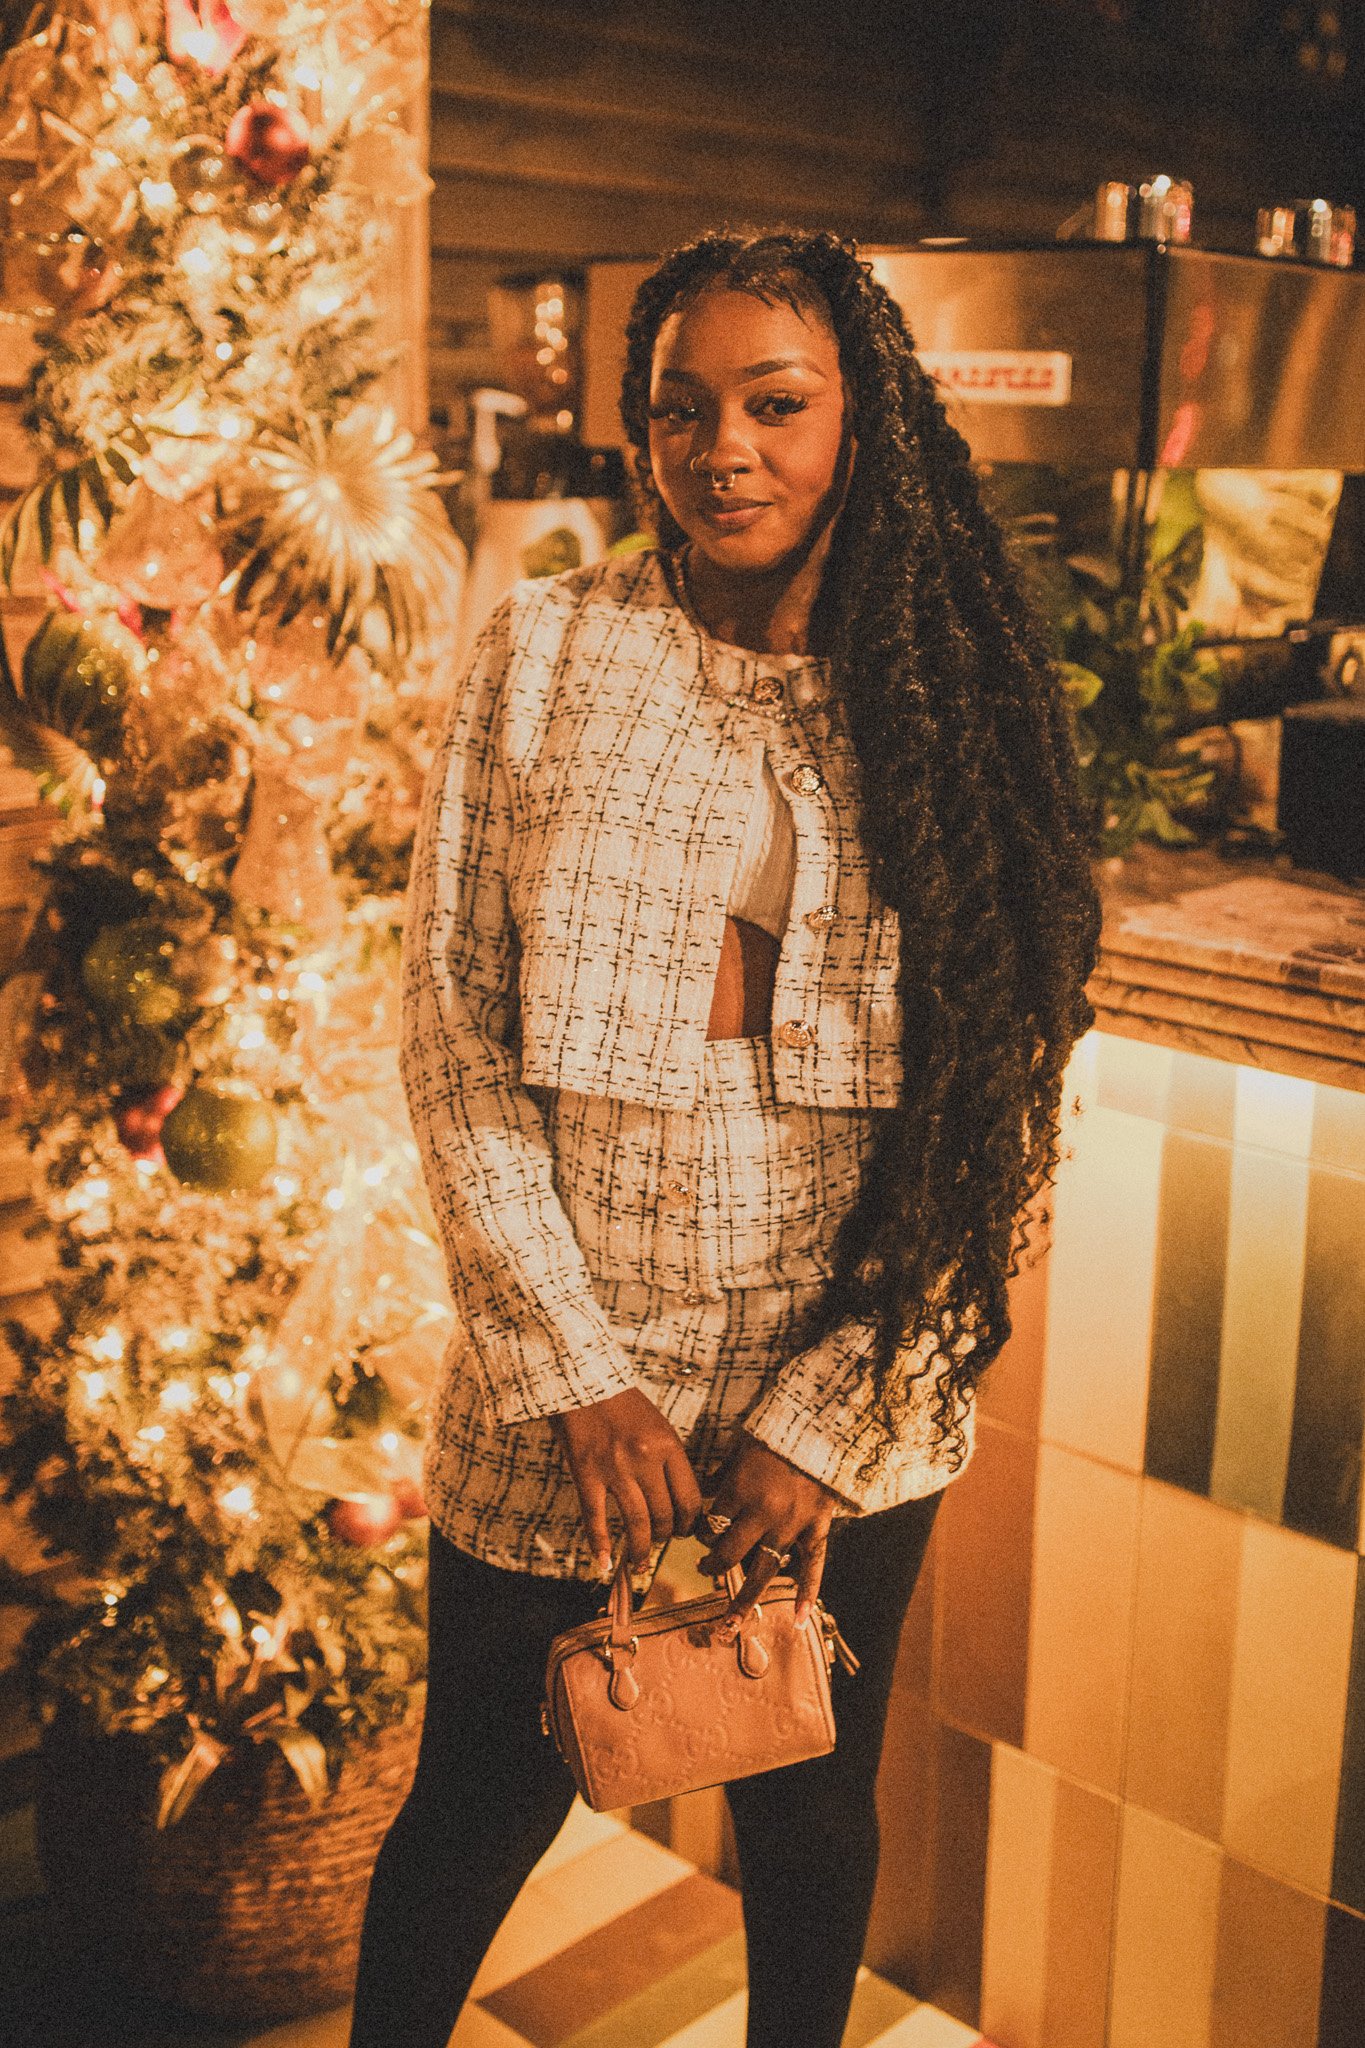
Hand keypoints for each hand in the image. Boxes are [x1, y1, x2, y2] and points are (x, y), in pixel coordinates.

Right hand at [550, 1388, 701, 1574]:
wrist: (581, 1379)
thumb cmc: (622, 1402)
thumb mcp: (658, 1425)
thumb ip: (669, 1459)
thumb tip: (677, 1499)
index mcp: (668, 1445)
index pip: (690, 1498)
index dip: (690, 1523)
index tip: (686, 1531)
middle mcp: (645, 1460)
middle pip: (664, 1515)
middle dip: (666, 1537)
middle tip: (662, 1542)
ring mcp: (614, 1469)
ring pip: (636, 1523)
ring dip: (640, 1550)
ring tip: (639, 1563)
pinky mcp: (586, 1474)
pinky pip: (595, 1518)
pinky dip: (600, 1545)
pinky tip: (604, 1564)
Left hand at [700, 1433, 841, 1625]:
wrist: (821, 1426)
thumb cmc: (774, 1433)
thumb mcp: (738, 1449)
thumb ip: (719, 1476)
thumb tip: (696, 1494)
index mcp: (740, 1491)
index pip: (711, 1526)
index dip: (701, 1533)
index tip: (700, 1533)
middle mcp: (763, 1514)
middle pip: (729, 1553)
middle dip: (712, 1564)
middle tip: (704, 1567)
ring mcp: (792, 1525)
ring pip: (763, 1569)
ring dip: (744, 1597)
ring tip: (728, 1622)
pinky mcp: (817, 1528)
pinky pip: (813, 1567)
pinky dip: (807, 1594)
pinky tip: (797, 1619)